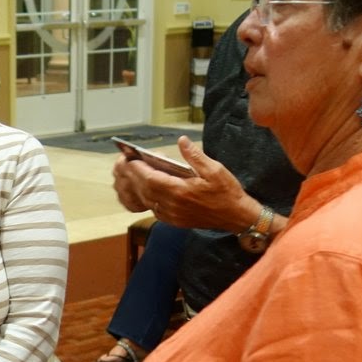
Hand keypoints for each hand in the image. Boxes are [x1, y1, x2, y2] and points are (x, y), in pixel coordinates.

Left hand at [112, 136, 256, 231]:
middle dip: (133, 177)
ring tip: (132, 174)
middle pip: (145, 190)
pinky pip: (154, 209)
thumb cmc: (227, 192)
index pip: (150, 179)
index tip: (129, 159)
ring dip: (138, 187)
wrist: (236, 217)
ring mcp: (172, 215)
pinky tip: (146, 188)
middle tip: (125, 164)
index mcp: (180, 191)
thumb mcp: (215, 169)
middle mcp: (173, 205)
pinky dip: (147, 198)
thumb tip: (182, 141)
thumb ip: (195, 156)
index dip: (137, 169)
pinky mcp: (174, 221)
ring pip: (147, 200)